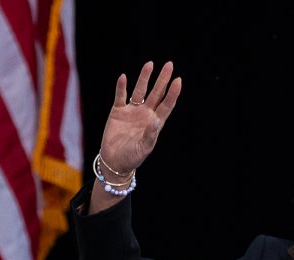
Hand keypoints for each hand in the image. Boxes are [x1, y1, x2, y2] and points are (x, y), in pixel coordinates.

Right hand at [99, 61, 181, 175]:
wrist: (115, 161)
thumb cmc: (132, 157)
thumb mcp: (143, 148)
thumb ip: (150, 135)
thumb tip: (156, 121)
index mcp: (155, 123)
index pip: (166, 104)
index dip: (172, 93)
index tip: (178, 80)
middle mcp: (145, 114)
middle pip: (156, 93)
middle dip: (162, 79)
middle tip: (169, 65)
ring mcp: (132, 111)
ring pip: (139, 91)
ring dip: (144, 78)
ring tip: (150, 64)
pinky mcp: (117, 111)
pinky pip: (120, 96)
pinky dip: (121, 87)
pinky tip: (124, 77)